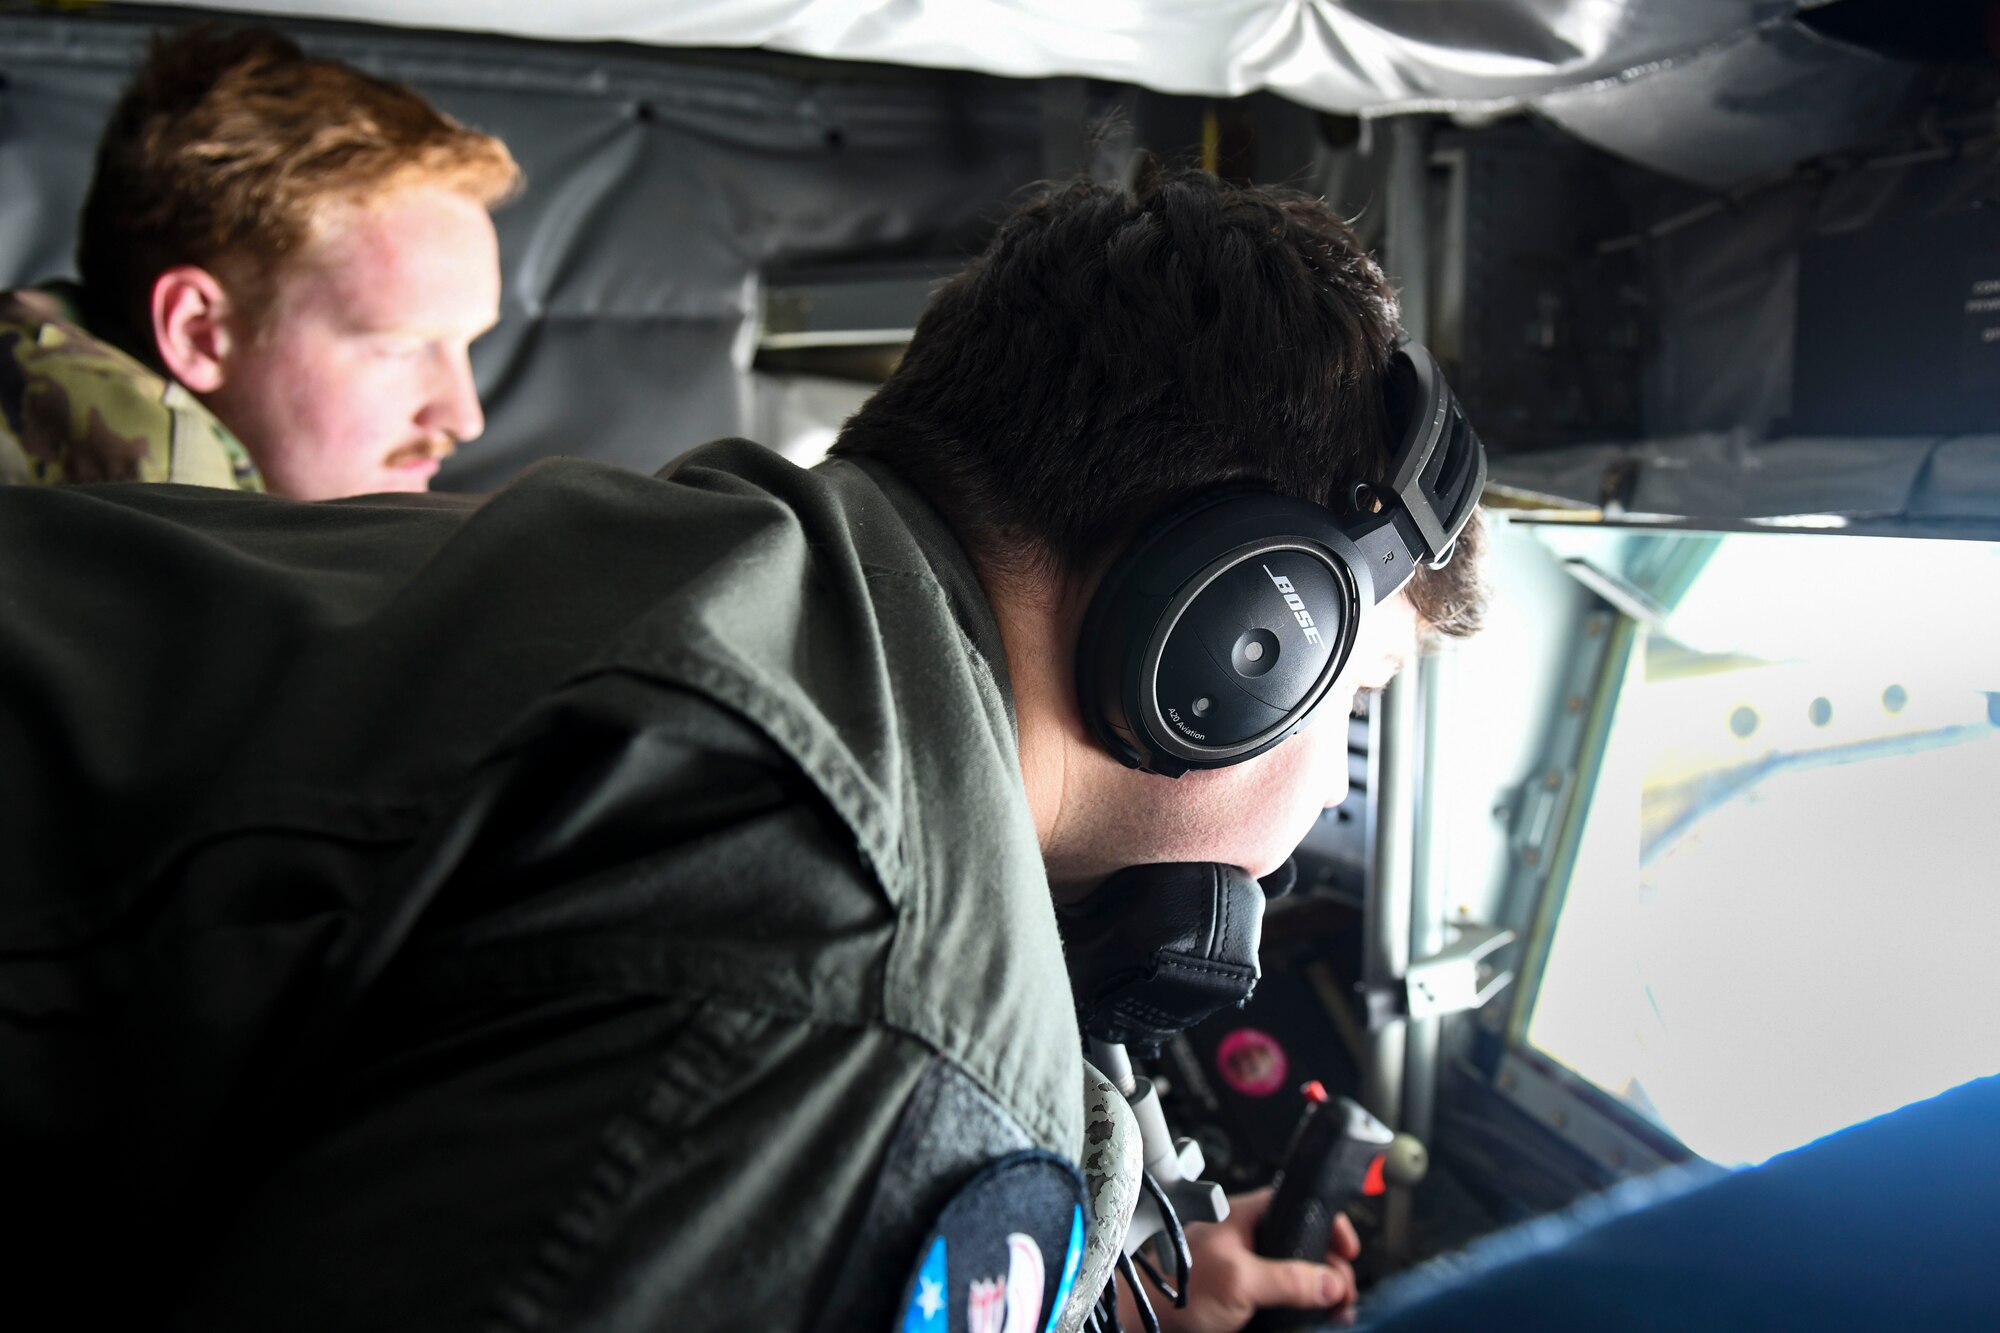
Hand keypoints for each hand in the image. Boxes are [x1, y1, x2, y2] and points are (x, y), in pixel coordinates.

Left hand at [1119, 1188, 1360, 1332]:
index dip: (1329, 1224)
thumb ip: (1290, 1279)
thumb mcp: (1240, 1280)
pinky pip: (1282, 1299)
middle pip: (1306, 1246)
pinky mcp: (1243, 1297)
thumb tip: (1333, 1281)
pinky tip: (1311, 1320)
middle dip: (1331, 1269)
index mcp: (1246, 1216)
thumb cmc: (1174, 1287)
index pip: (1300, 1204)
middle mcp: (1248, 1239)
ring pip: (1297, 1276)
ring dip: (1318, 1294)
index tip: (1348, 1251)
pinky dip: (1300, 1310)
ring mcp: (1246, 1269)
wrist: (1145, 1322)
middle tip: (1344, 1296)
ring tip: (1335, 1313)